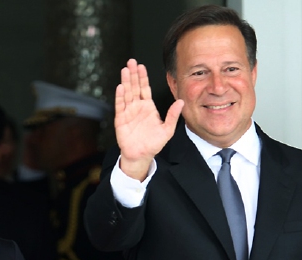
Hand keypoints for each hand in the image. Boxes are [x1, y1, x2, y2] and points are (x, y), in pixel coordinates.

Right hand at [115, 59, 183, 179]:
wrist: (141, 155)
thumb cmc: (154, 144)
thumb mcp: (167, 130)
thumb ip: (173, 115)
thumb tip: (181, 102)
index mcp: (148, 107)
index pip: (145, 88)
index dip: (143, 77)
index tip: (141, 66)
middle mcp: (137, 107)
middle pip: (134, 87)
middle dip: (133, 74)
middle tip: (131, 62)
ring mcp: (128, 112)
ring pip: (126, 93)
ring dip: (126, 82)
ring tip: (125, 70)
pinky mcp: (121, 120)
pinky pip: (120, 106)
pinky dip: (120, 97)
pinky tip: (120, 87)